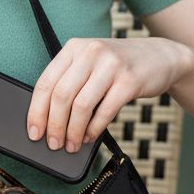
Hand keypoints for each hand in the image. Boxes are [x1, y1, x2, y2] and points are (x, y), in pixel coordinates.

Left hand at [26, 37, 193, 152]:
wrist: (161, 56)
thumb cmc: (119, 66)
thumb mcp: (91, 63)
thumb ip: (71, 81)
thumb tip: (47, 120)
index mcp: (74, 48)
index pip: (46, 82)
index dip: (36, 111)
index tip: (33, 132)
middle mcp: (91, 52)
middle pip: (61, 95)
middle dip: (54, 125)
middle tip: (53, 143)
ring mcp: (111, 65)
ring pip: (81, 105)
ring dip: (73, 131)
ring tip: (71, 145)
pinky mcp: (129, 81)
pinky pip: (104, 111)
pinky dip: (93, 129)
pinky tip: (89, 137)